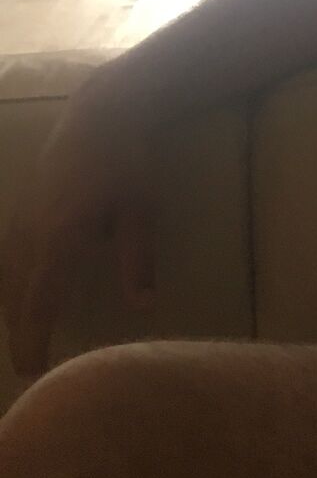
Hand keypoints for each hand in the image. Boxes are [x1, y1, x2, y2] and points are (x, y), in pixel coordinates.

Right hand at [1, 94, 156, 378]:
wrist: (101, 109)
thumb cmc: (128, 158)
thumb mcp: (141, 209)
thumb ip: (138, 259)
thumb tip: (143, 306)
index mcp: (60, 232)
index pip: (41, 297)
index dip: (33, 336)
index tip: (32, 368)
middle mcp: (32, 227)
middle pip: (18, 292)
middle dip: (21, 330)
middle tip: (28, 367)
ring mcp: (22, 213)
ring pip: (8, 274)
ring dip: (14, 307)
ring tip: (24, 340)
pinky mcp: (22, 205)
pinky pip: (8, 254)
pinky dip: (11, 281)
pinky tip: (16, 297)